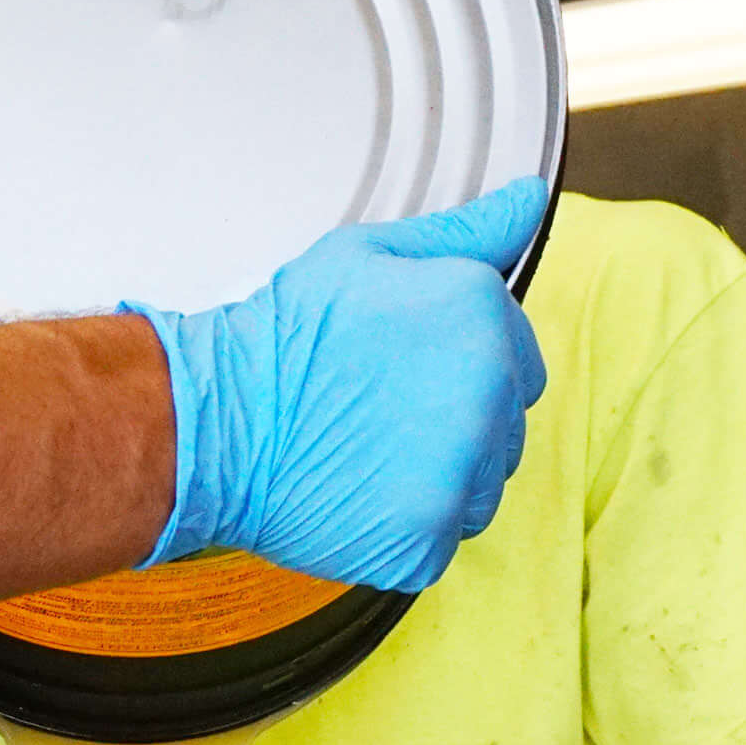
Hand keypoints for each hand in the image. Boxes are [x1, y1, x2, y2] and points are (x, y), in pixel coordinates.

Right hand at [130, 179, 549, 592]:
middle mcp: (487, 395)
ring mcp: (461, 476)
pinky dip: (402, 532)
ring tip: (365, 458)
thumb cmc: (284, 337)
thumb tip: (529, 201)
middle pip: (505, 432)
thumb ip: (464, 234)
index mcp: (482, 317)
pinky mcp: (427, 541)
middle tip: (377, 416)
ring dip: (437, 483)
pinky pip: (438, 543)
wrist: (217, 421)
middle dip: (457, 427)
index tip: (410, 374)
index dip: (465, 371)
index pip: (521, 363)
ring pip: (479, 492)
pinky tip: (355, 497)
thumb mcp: (370, 256)